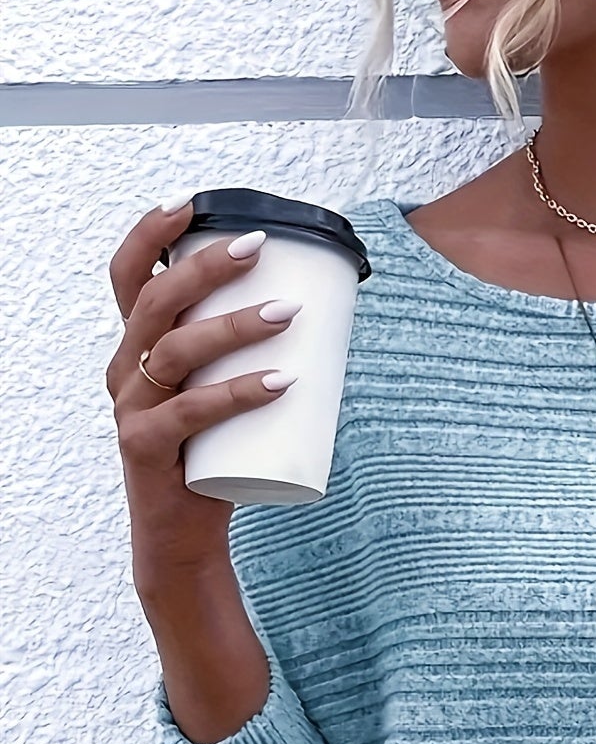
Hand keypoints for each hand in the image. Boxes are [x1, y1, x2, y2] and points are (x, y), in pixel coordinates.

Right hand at [104, 197, 299, 591]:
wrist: (185, 539)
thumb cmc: (211, 461)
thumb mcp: (223, 400)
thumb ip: (248, 361)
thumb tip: (322, 319)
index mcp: (137, 350)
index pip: (129, 278)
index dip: (150, 236)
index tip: (191, 204)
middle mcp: (125, 371)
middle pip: (155, 301)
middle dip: (206, 265)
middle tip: (259, 248)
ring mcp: (131, 409)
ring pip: (175, 350)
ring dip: (234, 325)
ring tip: (287, 314)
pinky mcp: (146, 448)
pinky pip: (191, 411)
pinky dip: (237, 394)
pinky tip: (279, 383)